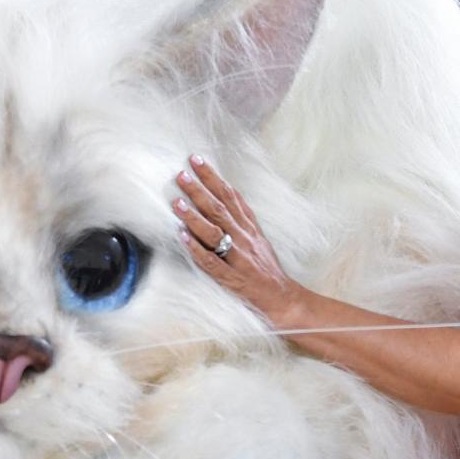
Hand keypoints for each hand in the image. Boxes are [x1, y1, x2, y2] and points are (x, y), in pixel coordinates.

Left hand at [173, 154, 300, 326]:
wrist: (283, 298)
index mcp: (249, 227)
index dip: (213, 177)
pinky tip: (182, 238)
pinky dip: (196, 249)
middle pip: (219, 210)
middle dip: (199, 191)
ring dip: (194, 217)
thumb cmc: (266, 268)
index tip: (197, 160)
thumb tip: (225, 191)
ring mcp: (238, 258)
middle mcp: (244, 238)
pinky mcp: (231, 278)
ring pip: (214, 233)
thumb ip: (242, 216)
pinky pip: (212, 262)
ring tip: (176, 203)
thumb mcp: (258, 236)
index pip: (230, 196)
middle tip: (181, 174)